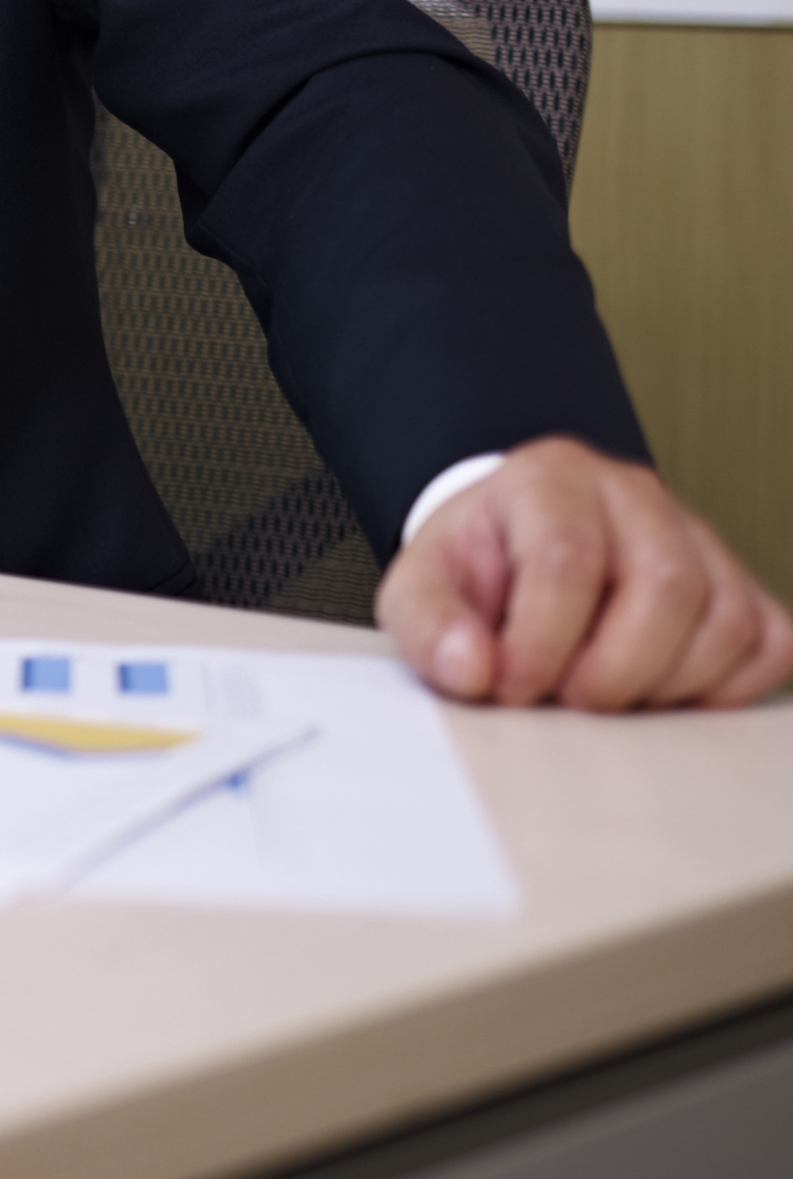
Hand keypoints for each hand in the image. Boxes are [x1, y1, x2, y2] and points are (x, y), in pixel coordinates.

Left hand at [377, 437, 792, 709]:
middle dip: (614, 670)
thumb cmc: (475, 570)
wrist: (513, 551)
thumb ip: (428, 625)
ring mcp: (697, 535)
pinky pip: (769, 643)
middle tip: (566, 700)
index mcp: (549, 479)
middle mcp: (633, 494)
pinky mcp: (740, 583)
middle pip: (666, 586)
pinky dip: (723, 688)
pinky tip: (659, 691)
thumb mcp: (419, 588)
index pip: (568, 559)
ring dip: (665, 685)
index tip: (510, 687)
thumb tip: (469, 669)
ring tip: (602, 693)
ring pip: (726, 620)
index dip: (542, 641)